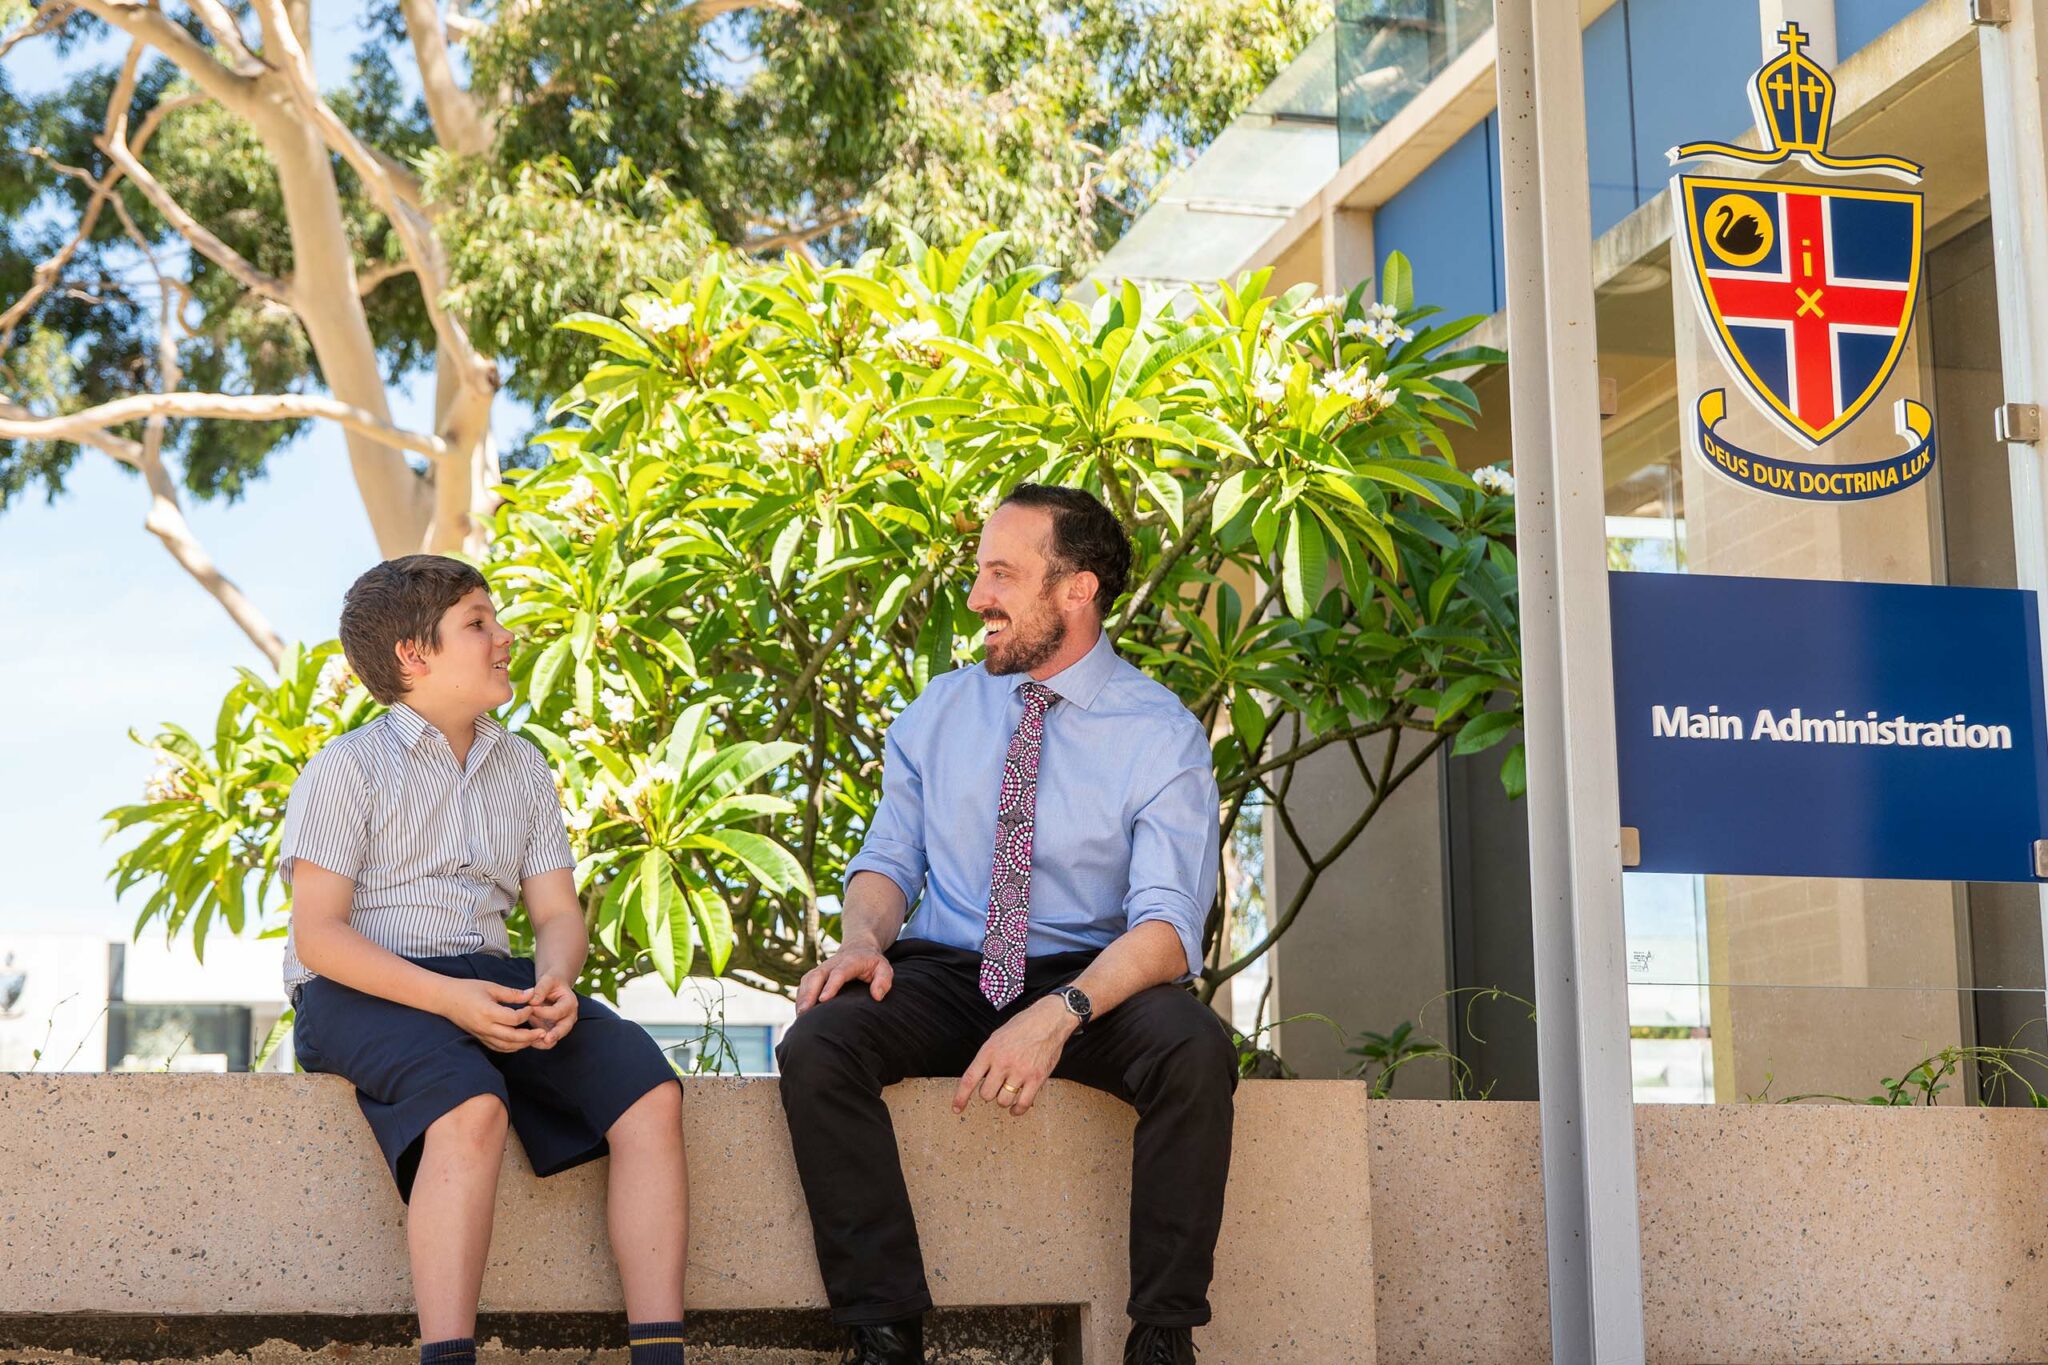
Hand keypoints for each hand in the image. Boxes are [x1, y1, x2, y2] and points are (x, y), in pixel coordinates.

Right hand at [439, 977, 535, 1051]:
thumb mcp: (491, 987)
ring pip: (506, 1046)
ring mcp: (481, 1035)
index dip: (526, 1014)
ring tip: (535, 1039)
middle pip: (512, 1037)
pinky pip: (498, 1047)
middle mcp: (485, 1027)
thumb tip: (532, 994)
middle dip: (530, 1036)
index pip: (513, 1019)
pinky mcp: (479, 1038)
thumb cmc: (468, 989)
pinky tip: (521, 1042)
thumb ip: (512, 993)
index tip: (532, 1007)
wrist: (446, 999)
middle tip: (543, 1032)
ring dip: (522, 1044)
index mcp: (488, 1012)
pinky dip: (511, 1047)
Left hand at [525, 973, 578, 1047]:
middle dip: (554, 1035)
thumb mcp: (548, 980)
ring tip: (530, 1039)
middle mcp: (569, 1017)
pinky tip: (526, 1039)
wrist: (553, 988)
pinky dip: (537, 1042)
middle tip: (544, 1038)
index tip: (530, 1008)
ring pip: (555, 1040)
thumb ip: (541, 989)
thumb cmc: (551, 983)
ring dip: (542, 1041)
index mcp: (570, 1003)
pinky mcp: (552, 1032)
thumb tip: (533, 1001)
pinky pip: (545, 1042)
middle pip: (564, 1030)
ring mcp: (561, 1026)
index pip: (558, 1012)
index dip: (543, 1012)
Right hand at [795, 944, 892, 1013]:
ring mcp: (822, 969)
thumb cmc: (872, 963)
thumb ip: (883, 980)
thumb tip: (877, 996)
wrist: (858, 948)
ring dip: (802, 997)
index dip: (830, 986)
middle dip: (809, 993)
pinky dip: (800, 998)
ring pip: (807, 980)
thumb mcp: (884, 968)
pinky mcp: (815, 975)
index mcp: (850, 961)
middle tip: (804, 1012)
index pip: (838, 973)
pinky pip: (804, 985)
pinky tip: (800, 1013)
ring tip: (800, 1017)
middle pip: (816, 976)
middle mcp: (832, 964)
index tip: (823, 999)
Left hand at [953, 996, 1078, 1116]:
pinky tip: (1016, 1108)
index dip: (961, 1096)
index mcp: (990, 1051)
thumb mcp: (997, 1037)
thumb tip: (980, 1077)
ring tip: (1008, 1091)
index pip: (970, 1079)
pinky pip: (1023, 1103)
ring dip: (1004, 1099)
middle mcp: (1003, 1063)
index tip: (957, 1108)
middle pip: (986, 1094)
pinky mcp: (1036, 1078)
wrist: (1049, 1020)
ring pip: (1003, 1101)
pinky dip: (1018, 1110)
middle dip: (989, 1093)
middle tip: (995, 1086)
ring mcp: (1020, 1072)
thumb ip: (988, 1057)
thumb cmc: (1023, 1026)